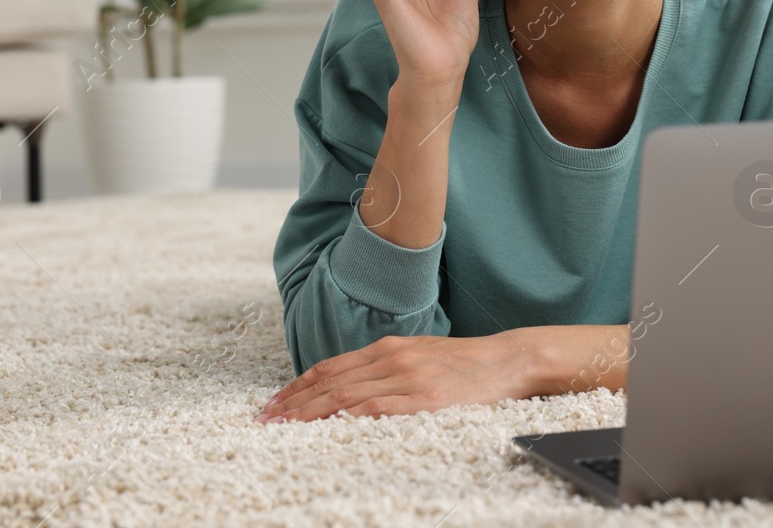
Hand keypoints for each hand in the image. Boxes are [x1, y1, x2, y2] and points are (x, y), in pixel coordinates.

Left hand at [255, 333, 542, 422]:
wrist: (507, 360)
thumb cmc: (465, 363)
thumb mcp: (419, 355)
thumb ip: (386, 365)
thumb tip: (350, 384)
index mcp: (389, 347)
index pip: (331, 367)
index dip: (298, 385)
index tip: (274, 402)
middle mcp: (392, 359)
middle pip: (330, 382)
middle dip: (293, 401)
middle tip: (264, 418)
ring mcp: (408, 378)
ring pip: (346, 396)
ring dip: (309, 412)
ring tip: (282, 426)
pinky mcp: (426, 399)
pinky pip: (379, 408)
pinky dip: (349, 416)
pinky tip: (328, 426)